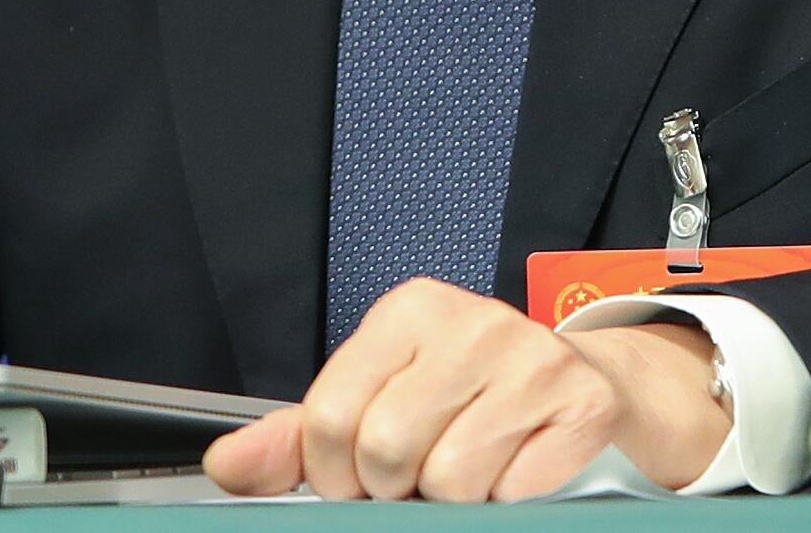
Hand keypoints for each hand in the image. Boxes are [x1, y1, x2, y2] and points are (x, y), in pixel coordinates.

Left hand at [202, 278, 727, 501]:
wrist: (581, 386)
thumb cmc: (464, 395)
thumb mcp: (377, 397)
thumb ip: (297, 437)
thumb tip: (226, 464)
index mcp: (409, 312)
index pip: (330, 417)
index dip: (335, 474)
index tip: (357, 477)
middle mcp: (472, 322)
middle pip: (387, 451)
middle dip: (394, 488)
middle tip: (418, 475)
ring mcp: (533, 360)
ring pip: (451, 481)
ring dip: (453, 498)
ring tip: (469, 466)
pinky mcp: (583, 405)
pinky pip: (514, 493)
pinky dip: (508, 498)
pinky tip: (513, 466)